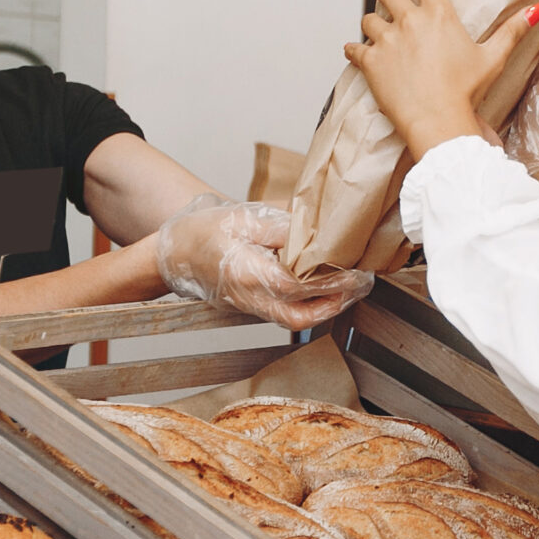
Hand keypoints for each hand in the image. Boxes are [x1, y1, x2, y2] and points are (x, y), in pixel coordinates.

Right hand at [150, 195, 371, 328]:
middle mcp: (251, 297)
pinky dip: (314, 305)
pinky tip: (330, 288)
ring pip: (296, 319)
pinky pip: (289, 314)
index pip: (294, 285)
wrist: (176, 252)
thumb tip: (316, 231)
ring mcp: (253, 306)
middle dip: (336, 302)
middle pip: (300, 314)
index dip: (328, 281)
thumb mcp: (242, 219)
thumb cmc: (205, 232)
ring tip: (352, 286)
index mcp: (246, 273)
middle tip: (362, 282)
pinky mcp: (256, 306)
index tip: (353, 269)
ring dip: (328, 306)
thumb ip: (280, 227)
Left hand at [344, 0, 538, 161]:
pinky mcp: (370, 62)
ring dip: (371, 20)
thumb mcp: (493, 58)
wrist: (437, 119)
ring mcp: (386, 40)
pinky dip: (353, 50)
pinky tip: (354, 51)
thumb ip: (513, 30)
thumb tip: (538, 8)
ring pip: (369, 18)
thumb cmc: (465, 92)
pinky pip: (354, 49)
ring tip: (373, 26)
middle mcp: (409, 21)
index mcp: (439, 15)